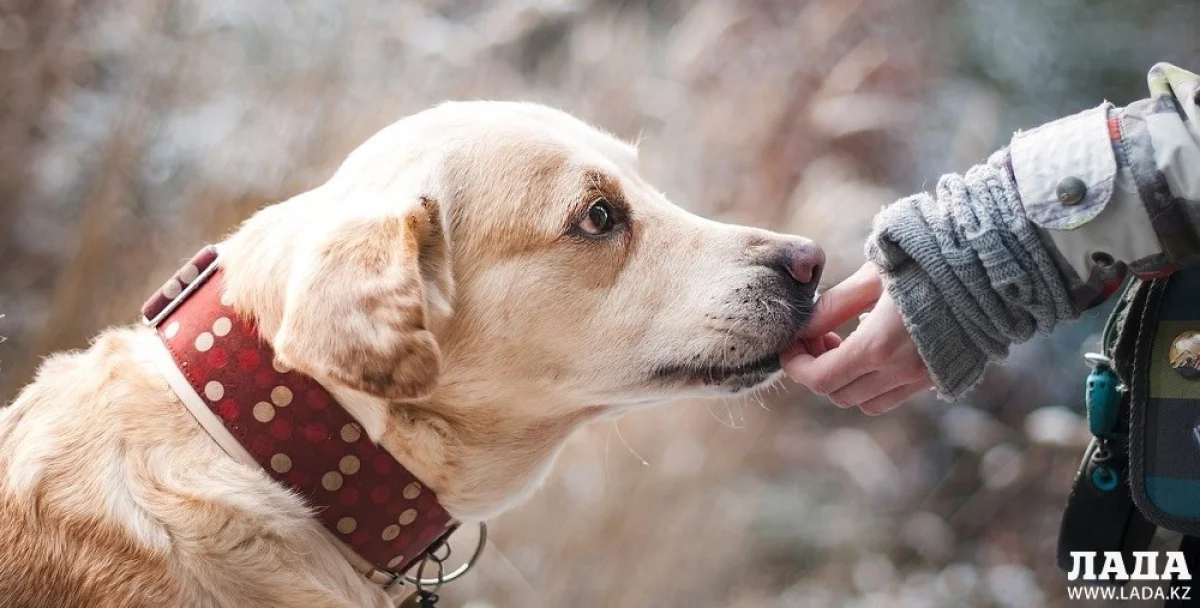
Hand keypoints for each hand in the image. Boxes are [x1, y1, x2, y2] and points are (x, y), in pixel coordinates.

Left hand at [781, 263, 932, 414]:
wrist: (990, 267)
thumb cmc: (927, 261)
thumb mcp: (872, 276)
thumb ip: (834, 306)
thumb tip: (803, 328)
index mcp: (879, 346)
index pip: (820, 378)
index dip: (796, 365)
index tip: (790, 345)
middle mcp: (900, 372)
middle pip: (838, 394)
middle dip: (817, 370)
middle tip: (818, 337)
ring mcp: (922, 379)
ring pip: (865, 402)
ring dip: (845, 380)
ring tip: (844, 342)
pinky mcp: (939, 378)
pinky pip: (893, 396)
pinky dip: (873, 383)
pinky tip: (876, 347)